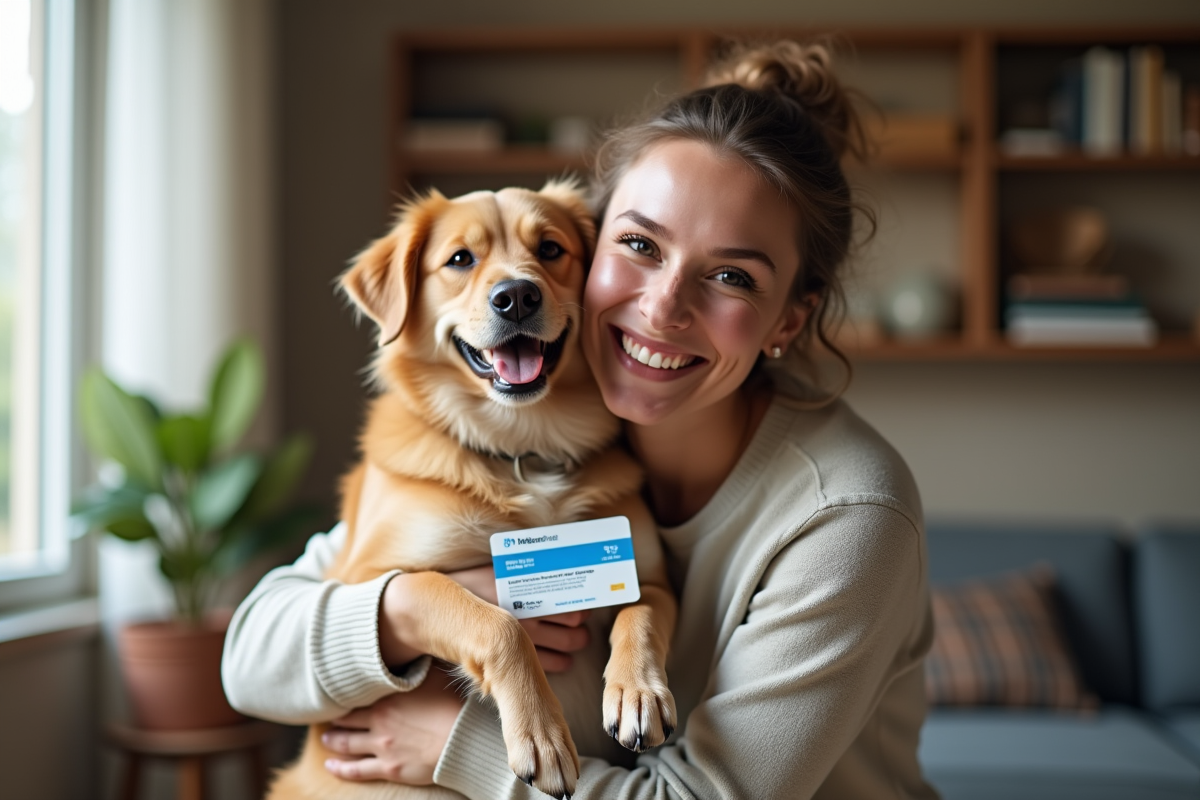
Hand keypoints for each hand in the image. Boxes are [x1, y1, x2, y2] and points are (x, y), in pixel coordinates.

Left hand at [322, 666, 462, 783]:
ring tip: (326, 738)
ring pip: (347, 744)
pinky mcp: (389, 768)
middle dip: (335, 718)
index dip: (346, 695)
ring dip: (333, 741)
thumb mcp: (435, 675)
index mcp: (387, 697)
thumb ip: (418, 665)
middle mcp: (379, 720)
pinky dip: (340, 768)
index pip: (357, 695)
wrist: (463, 739)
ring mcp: (381, 746)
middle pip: (347, 719)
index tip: (339, 692)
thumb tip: (412, 647)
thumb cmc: (453, 705)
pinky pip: (356, 770)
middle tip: (328, 717)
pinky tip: (330, 765)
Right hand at [447, 565, 590, 671]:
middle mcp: (531, 612)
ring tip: (575, 639)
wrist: (442, 608)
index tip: (587, 602)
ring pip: (568, 643)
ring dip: (576, 642)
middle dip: (583, 624)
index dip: (584, 603)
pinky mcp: (515, 656)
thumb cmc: (475, 583)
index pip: (572, 599)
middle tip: (582, 621)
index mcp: (530, 588)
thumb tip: (560, 562)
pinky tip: (562, 658)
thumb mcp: (502, 569)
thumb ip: (529, 569)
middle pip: (575, 622)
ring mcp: (523, 637)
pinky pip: (549, 664)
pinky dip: (561, 662)